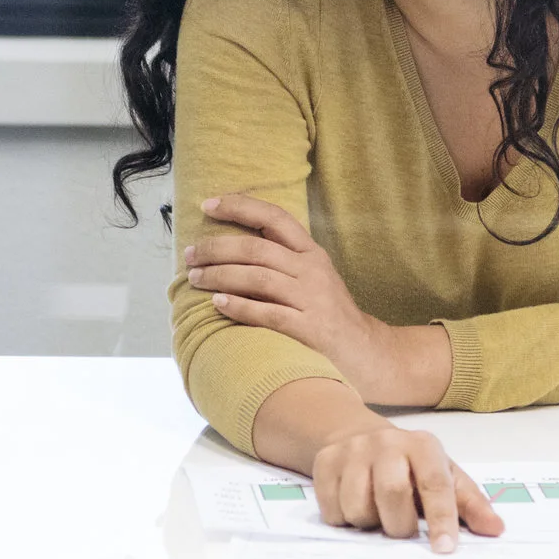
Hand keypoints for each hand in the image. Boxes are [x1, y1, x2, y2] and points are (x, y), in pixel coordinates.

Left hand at [187, 194, 445, 404]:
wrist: (369, 354)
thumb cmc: (329, 315)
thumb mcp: (313, 278)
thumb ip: (281, 260)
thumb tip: (232, 247)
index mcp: (311, 253)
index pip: (274, 218)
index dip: (240, 207)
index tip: (208, 204)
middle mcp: (312, 270)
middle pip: (257, 248)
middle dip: (217, 248)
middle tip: (190, 256)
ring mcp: (313, 299)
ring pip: (259, 278)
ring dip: (221, 276)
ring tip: (195, 279)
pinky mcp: (311, 329)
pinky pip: (269, 313)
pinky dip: (240, 307)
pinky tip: (218, 305)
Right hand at [309, 418, 503, 550]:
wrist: (357, 434)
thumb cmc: (409, 464)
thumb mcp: (443, 475)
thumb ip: (469, 503)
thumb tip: (496, 529)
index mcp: (423, 446)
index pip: (435, 485)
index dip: (441, 520)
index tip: (444, 549)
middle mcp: (387, 443)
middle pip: (392, 494)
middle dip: (399, 525)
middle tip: (401, 529)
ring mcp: (351, 451)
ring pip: (358, 506)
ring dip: (369, 524)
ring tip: (377, 514)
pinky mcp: (324, 462)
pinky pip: (332, 510)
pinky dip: (344, 520)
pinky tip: (353, 506)